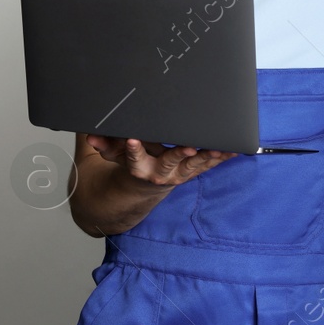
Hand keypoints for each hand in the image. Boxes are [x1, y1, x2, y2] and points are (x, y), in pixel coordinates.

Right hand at [85, 135, 238, 188]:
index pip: (132, 157)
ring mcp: (177, 174)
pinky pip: (207, 165)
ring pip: (193, 166)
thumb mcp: (111, 156)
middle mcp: (159, 173)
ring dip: (207, 157)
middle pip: (169, 163)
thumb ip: (103, 145)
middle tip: (188, 147)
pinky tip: (233, 149)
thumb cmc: (128, 165)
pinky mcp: (190, 172)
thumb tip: (90, 136)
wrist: (139, 188)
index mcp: (137, 168)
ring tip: (219, 148)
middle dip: (179, 155)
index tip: (132, 141)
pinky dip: (220, 157)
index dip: (132, 149)